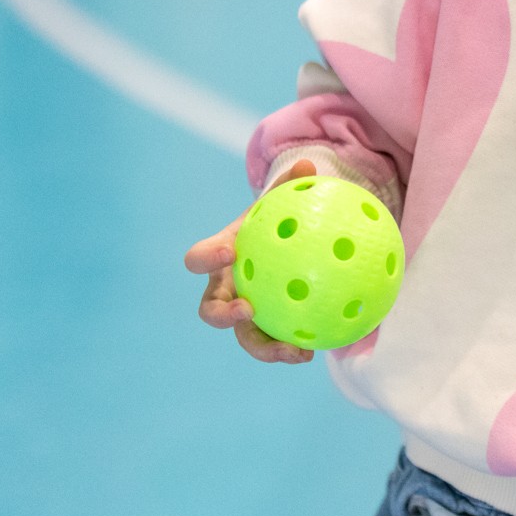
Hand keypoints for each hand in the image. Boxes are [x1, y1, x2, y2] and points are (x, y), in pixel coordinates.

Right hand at [184, 158, 318, 363]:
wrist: (281, 242)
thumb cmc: (277, 218)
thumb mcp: (282, 200)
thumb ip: (291, 184)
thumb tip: (308, 164)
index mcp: (220, 256)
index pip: (199, 259)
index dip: (206, 257)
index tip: (228, 252)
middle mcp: (225, 290)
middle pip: (210, 311)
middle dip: (223, 315)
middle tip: (248, 311)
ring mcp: (243, 314)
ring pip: (245, 338)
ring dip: (266, 349)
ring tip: (295, 351)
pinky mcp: (266, 330)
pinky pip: (276, 341)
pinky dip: (293, 348)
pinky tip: (316, 348)